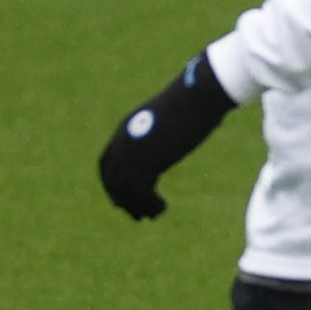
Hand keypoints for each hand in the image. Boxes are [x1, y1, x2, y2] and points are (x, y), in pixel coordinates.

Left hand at [98, 51, 234, 219]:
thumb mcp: (173, 115)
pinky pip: (142, 193)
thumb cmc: (193, 98)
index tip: (120, 199)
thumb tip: (203, 125)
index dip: (112, 184)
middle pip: (113, 181)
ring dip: (138, 206)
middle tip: (139, 215)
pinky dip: (150, 205)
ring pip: (126, 191)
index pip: (106, 163)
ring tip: (154, 213)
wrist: (197, 94)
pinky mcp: (149, 162)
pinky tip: (163, 208)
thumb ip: (173, 126)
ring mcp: (134, 153)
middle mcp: (124, 142)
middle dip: (123, 200)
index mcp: (125, 129)